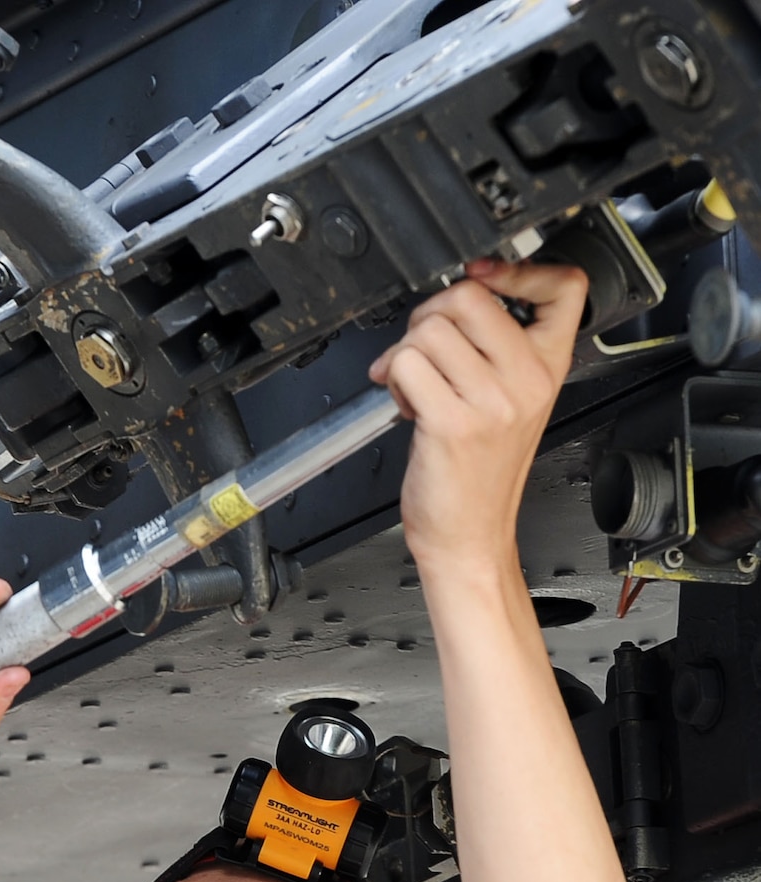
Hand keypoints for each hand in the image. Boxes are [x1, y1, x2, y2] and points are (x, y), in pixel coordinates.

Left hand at [368, 259, 587, 576]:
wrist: (469, 535)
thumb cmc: (481, 474)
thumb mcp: (510, 402)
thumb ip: (495, 348)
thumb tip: (449, 299)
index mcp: (549, 367)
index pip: (566, 285)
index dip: (519, 267)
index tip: (485, 276)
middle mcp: (527, 380)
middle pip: (470, 295)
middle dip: (431, 315)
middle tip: (425, 349)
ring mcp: (491, 401)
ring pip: (430, 328)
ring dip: (407, 352)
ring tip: (417, 387)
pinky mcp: (451, 422)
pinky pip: (405, 363)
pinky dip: (393, 379)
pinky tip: (407, 405)